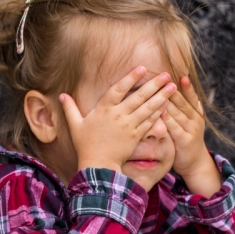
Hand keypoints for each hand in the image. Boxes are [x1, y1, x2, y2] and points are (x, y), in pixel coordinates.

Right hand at [59, 66, 176, 191]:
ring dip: (161, 96)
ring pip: (148, 107)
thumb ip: (70, 109)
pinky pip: (150, 122)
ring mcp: (129, 125)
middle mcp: (118, 115)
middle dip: (154, 84)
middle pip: (139, 96)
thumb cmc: (85, 145)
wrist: (98, 165)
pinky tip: (167, 105)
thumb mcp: (75, 126)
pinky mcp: (136, 136)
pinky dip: (159, 112)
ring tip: (172, 87)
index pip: (119, 89)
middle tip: (166, 75)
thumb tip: (61, 96)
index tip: (142, 68)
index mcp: (103, 109)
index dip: (131, 77)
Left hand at [162, 76, 220, 196]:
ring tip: (161, 89)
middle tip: (165, 76)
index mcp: (195, 112)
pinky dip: (168, 119)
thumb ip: (178, 109)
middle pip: (183, 101)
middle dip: (173, 89)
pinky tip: (160, 112)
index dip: (187, 86)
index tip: (181, 73)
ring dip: (170, 100)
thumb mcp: (185, 122)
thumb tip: (166, 91)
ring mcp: (191, 129)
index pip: (191, 96)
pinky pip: (175, 127)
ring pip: (179, 112)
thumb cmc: (185, 139)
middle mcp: (195, 119)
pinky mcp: (184, 140)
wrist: (194, 163)